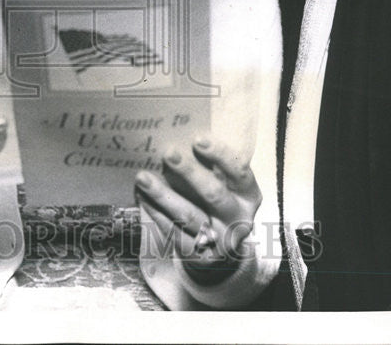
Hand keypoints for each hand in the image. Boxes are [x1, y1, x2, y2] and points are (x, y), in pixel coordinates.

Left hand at [135, 138, 261, 284]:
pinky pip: (173, 232)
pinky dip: (156, 213)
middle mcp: (238, 219)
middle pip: (214, 194)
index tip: (197, 139)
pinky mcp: (198, 255)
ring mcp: (219, 241)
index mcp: (249, 195)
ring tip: (142, 177)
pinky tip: (142, 197)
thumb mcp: (223, 181)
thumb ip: (210, 163)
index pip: (239, 172)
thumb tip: (178, 134)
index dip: (220, 154)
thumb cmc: (217, 197)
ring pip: (189, 216)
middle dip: (190, 172)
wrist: (218, 245)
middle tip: (168, 153)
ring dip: (163, 195)